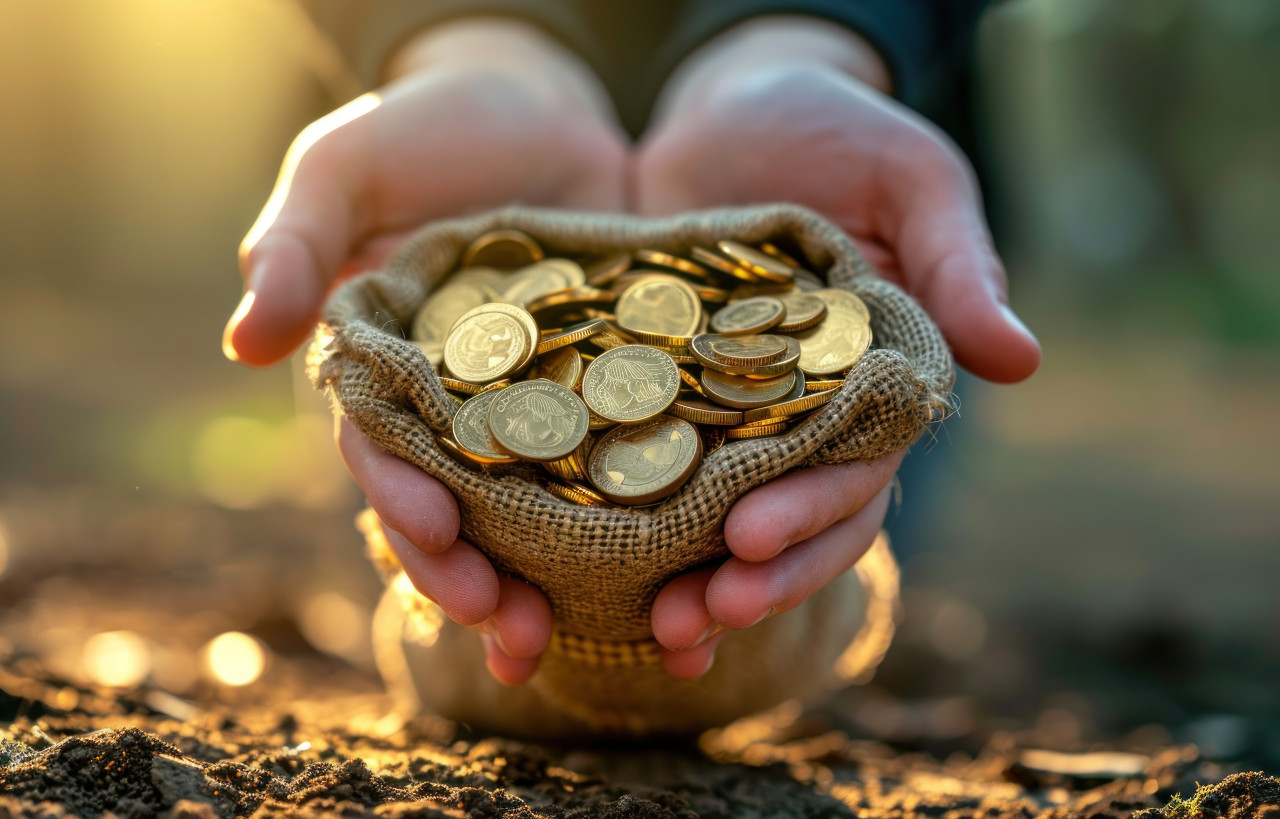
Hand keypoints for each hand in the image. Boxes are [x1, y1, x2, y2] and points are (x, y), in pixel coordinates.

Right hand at [229, 19, 629, 683]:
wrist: (540, 103)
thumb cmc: (426, 125)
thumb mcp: (348, 164)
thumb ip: (298, 241)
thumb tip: (243, 342)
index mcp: (386, 376)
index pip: (384, 456)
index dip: (404, 503)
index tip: (437, 540)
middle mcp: (459, 410)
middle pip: (463, 511)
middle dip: (479, 577)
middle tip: (514, 632)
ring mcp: (541, 408)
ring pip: (544, 514)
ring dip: (561, 582)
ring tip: (589, 638)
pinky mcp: (615, 392)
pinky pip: (630, 464)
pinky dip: (649, 526)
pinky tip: (685, 578)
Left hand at [638, 17, 1038, 676]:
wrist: (733, 107)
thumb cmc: (836, 130)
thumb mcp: (908, 179)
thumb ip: (956, 262)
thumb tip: (1020, 360)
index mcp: (879, 384)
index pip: (862, 472)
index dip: (813, 514)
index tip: (751, 539)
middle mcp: (813, 418)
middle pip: (795, 521)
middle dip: (754, 577)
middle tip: (694, 616)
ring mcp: (737, 418)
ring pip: (728, 522)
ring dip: (698, 583)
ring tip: (657, 630)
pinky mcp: (666, 400)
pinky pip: (653, 475)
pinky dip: (639, 535)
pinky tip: (604, 593)